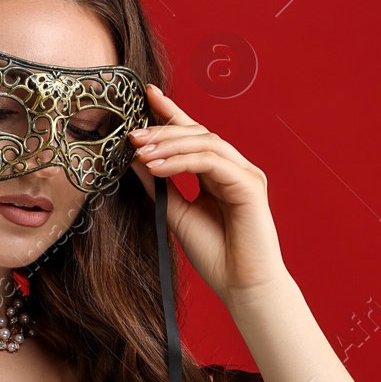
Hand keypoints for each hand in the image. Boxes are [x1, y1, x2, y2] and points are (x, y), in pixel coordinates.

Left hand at [126, 84, 288, 301]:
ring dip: (168, 144)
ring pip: (205, 142)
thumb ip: (159, 185)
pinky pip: (211, 162)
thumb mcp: (176, 214)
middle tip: (131, 134)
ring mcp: (244, 174)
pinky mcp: (249, 185)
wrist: (242, 286)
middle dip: (162, 129)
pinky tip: (157, 167)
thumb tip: (135, 159)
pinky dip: (181, 162)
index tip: (146, 95)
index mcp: (218, 174)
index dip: (171, 113)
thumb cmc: (215, 255)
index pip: (193, 135)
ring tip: (138, 151)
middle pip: (197, 133)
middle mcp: (234, 169)